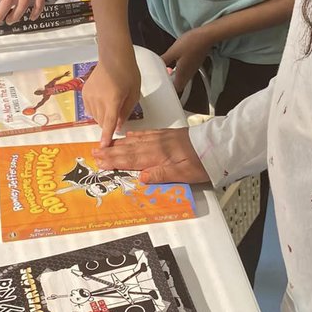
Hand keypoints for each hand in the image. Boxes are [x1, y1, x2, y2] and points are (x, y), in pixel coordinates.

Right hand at [82, 52, 142, 146]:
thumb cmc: (128, 73)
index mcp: (112, 100)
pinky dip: (96, 110)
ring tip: (112, 103)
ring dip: (103, 117)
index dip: (106, 136)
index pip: (109, 123)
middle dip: (109, 123)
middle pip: (102, 121)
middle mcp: (98, 99)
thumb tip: (119, 126)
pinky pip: (90, 109)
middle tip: (118, 113)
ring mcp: (89, 96)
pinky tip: (103, 100)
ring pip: (95, 116)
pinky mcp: (84, 93)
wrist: (113, 57)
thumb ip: (126, 112)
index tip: (103, 147)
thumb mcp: (134, 94)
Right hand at [93, 128, 208, 184]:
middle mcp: (156, 146)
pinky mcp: (168, 135)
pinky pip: (146, 134)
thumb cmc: (202, 163)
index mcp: (158, 156)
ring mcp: (161, 139)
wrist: (217, 145)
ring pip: (135, 142)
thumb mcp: (184, 175)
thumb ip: (162, 175)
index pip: (132, 160)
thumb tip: (141, 177)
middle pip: (129, 150)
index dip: (115, 162)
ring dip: (119, 144)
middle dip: (111, 152)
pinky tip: (129, 136)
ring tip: (105, 145)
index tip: (100, 162)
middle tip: (94, 152)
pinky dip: (135, 136)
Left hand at [161, 28, 213, 96]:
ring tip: (167, 68)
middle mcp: (188, 75)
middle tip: (162, 74)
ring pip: (181, 78)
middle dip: (170, 82)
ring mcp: (192, 70)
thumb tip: (156, 65)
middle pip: (178, 85)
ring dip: (174, 75)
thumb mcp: (173, 51)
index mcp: (182, 74)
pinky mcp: (194, 64)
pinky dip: (179, 70)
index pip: (175, 90)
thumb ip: (164, 60)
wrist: (206, 36)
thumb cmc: (190, 43)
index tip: (160, 83)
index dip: (167, 89)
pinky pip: (185, 72)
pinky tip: (175, 62)